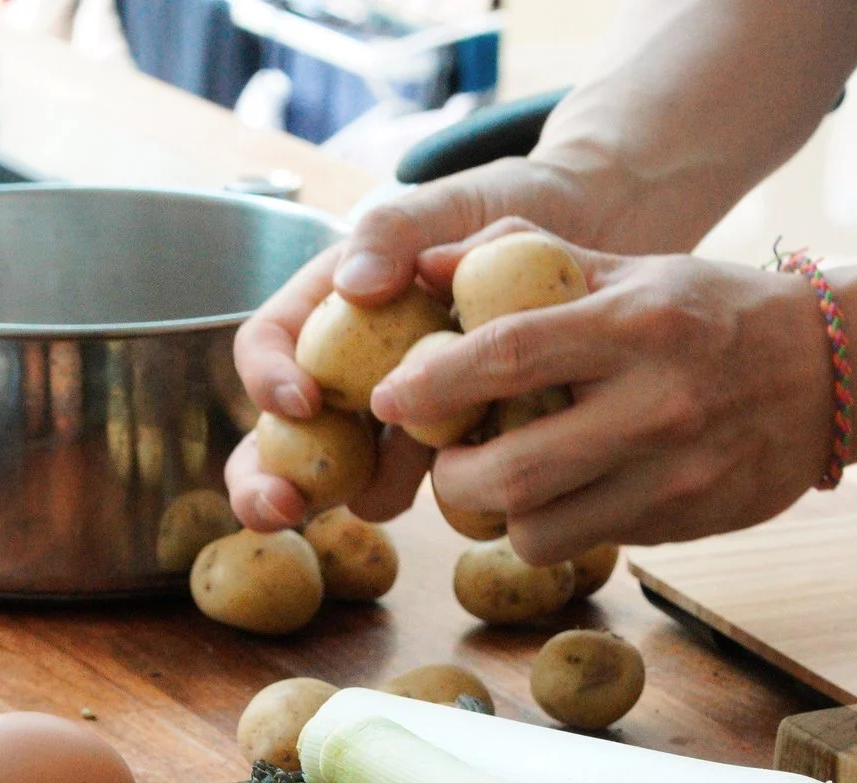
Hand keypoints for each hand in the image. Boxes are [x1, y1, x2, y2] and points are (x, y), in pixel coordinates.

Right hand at [226, 159, 608, 530]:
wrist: (590, 228)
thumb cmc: (511, 201)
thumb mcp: (452, 201)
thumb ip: (395, 231)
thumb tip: (353, 286)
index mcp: (333, 304)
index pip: (269, 345)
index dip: (269, 377)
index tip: (304, 402)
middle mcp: (358, 363)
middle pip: (284, 433)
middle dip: (265, 479)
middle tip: (279, 508)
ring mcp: (407, 408)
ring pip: (355, 472)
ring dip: (353, 494)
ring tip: (380, 503)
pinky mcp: (460, 439)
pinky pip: (440, 480)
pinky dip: (447, 495)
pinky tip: (468, 502)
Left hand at [368, 232, 837, 564]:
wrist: (834, 372)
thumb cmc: (715, 311)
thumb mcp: (634, 266)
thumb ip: (531, 261)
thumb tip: (427, 263)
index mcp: (636, 325)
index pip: (509, 354)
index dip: (434, 383)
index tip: (389, 399)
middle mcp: (655, 405)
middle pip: (512, 471)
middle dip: (455, 478)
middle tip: (445, 465)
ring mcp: (674, 475)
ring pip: (543, 530)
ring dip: (503, 517)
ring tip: (503, 488)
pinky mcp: (689, 524)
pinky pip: (592, 540)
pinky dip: (562, 526)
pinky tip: (569, 496)